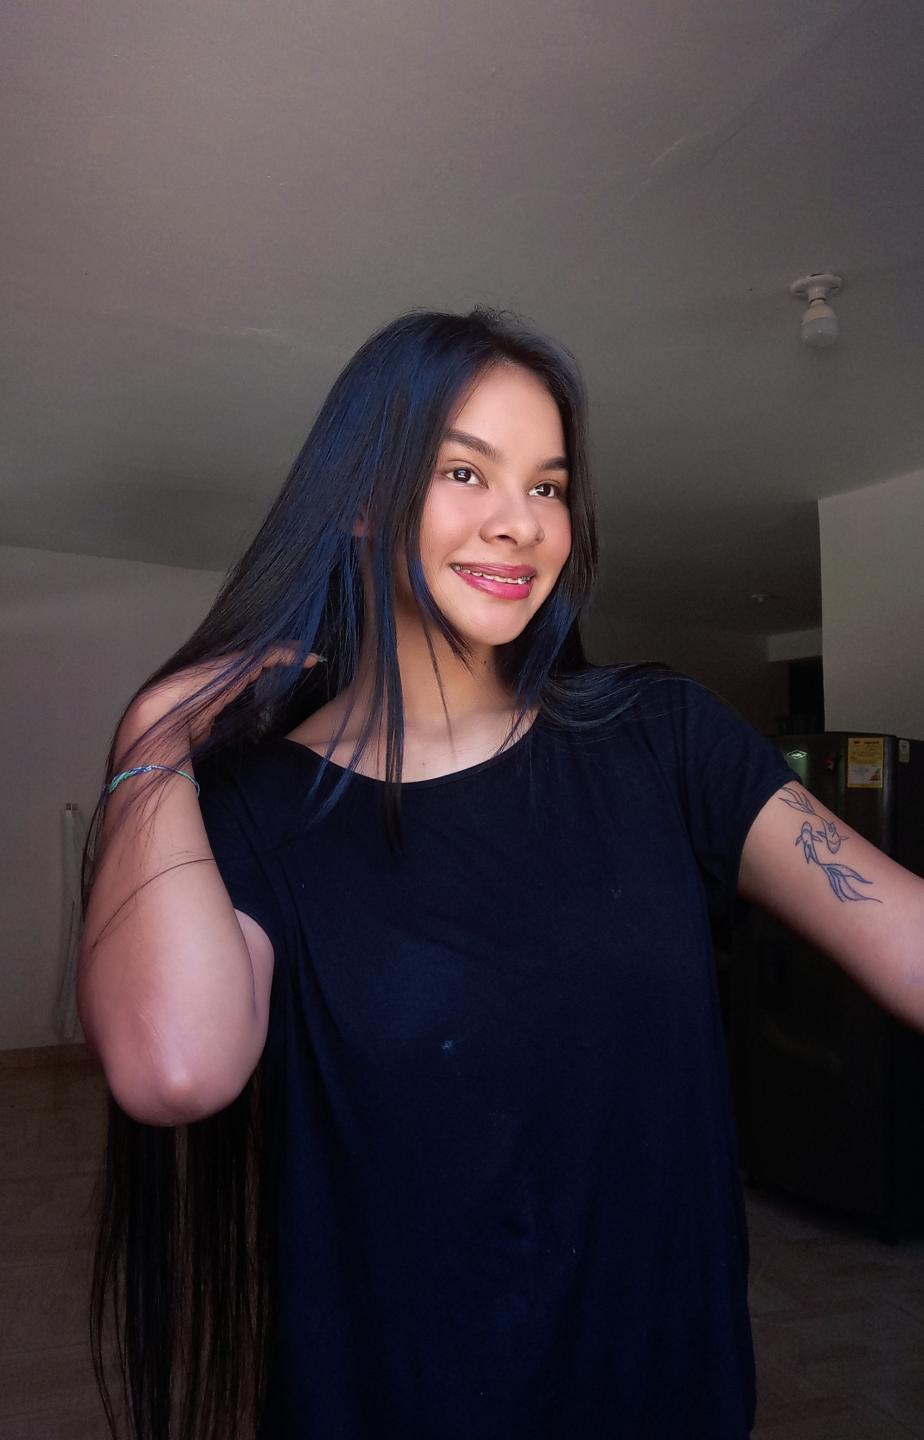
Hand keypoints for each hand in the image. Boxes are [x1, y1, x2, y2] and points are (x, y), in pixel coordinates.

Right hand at [131, 647, 324, 745]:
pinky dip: (289, 654)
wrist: (157, 720)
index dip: (267, 674)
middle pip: (258, 662)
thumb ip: (217, 737)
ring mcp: (229, 667)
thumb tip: (226, 765)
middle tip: (306, 662)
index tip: (288, 680)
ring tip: (311, 658)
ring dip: (289, 656)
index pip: (246, 678)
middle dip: (282, 660)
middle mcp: (225, 676)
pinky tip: (309, 658)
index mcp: (217, 692)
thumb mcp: (204, 739)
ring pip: (265, 654)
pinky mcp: (236, 663)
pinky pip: (269, 653)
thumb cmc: (173, 736)